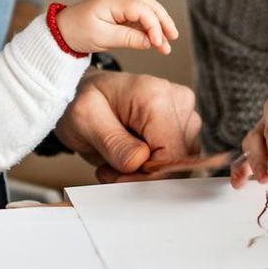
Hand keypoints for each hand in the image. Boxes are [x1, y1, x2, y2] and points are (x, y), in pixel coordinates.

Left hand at [54, 0, 177, 56]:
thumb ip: (128, 38)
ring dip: (159, 24)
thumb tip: (149, 41)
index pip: (143, 10)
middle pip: (150, 4)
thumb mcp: (102, 37)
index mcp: (114, 1)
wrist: (62, 30)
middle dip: (163, 21)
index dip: (154, 26)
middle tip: (172, 38)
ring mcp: (120, 4)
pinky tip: (154, 39)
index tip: (159, 43)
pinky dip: (149, 26)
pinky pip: (140, 16)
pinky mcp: (120, 12)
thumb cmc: (77, 31)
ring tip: (166, 42)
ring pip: (147, 9)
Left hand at [55, 69, 201, 179]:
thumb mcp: (84, 119)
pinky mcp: (183, 125)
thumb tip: (139, 163)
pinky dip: (150, 167)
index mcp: (156, 96)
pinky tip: (129, 156)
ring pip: (176, 164)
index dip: (147, 177)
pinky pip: (173, 160)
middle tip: (110, 168)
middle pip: (176, 161)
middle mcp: (177, 102)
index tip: (118, 178)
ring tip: (115, 159)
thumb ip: (112, 142)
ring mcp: (184, 114)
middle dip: (142, 175)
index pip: (171, 154)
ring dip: (144, 172)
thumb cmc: (84, 98)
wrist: (86, 90)